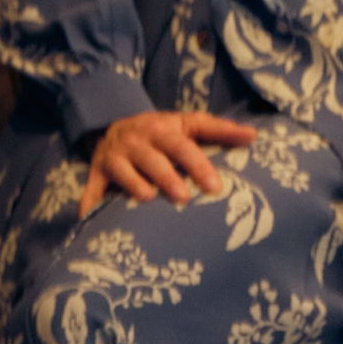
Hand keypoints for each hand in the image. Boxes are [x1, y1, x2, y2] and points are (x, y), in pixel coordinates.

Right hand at [87, 110, 255, 210]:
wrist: (116, 124)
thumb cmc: (163, 132)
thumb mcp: (189, 124)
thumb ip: (220, 130)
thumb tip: (254, 136)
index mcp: (163, 129)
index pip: (184, 146)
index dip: (199, 165)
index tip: (215, 187)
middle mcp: (137, 141)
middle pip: (154, 159)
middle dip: (168, 177)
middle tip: (185, 197)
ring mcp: (115, 156)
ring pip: (123, 170)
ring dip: (134, 185)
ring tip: (149, 200)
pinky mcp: (97, 171)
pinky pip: (92, 188)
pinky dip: (89, 203)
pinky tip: (88, 219)